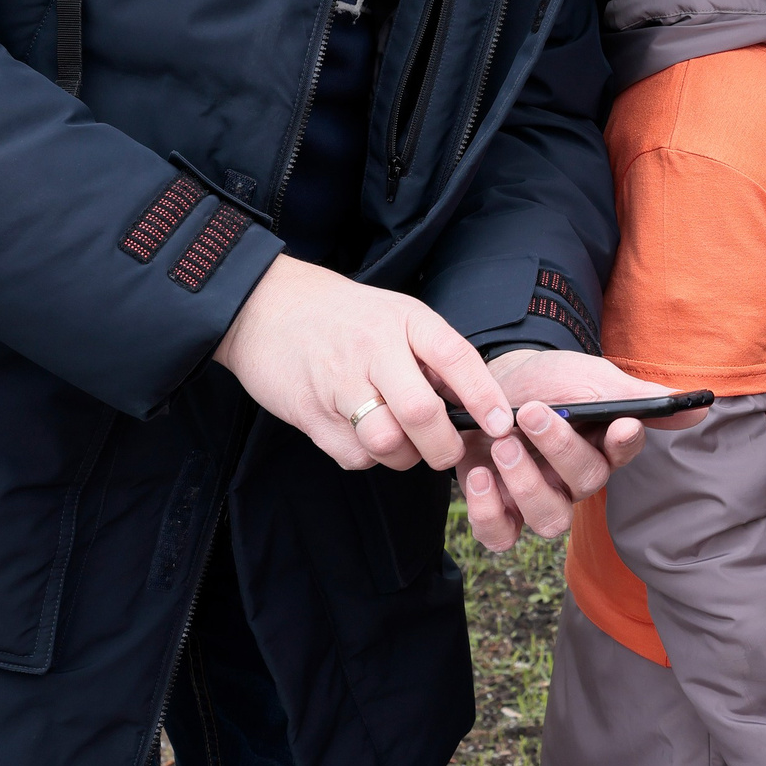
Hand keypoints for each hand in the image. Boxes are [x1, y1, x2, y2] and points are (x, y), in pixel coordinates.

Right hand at [214, 255, 512, 475]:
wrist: (265, 307)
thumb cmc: (344, 316)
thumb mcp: (396, 315)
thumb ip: (433, 354)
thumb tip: (475, 403)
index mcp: (404, 320)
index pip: (455, 357)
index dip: (483, 395)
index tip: (500, 425)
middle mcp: (373, 349)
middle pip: (420, 413)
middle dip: (444, 446)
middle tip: (450, 451)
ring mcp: (338, 383)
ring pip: (386, 443)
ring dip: (404, 456)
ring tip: (405, 443)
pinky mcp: (310, 414)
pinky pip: (353, 455)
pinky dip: (368, 457)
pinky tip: (365, 435)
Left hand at [456, 349, 705, 552]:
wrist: (488, 385)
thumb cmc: (548, 381)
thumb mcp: (588, 378)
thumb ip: (637, 396)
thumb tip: (697, 410)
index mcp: (604, 446)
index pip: (625, 451)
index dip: (625, 444)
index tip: (621, 424)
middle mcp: (576, 480)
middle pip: (586, 484)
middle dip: (559, 448)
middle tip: (531, 412)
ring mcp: (540, 500)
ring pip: (549, 520)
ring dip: (525, 482)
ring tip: (501, 444)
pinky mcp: (501, 513)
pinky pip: (501, 536)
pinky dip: (487, 512)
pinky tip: (478, 474)